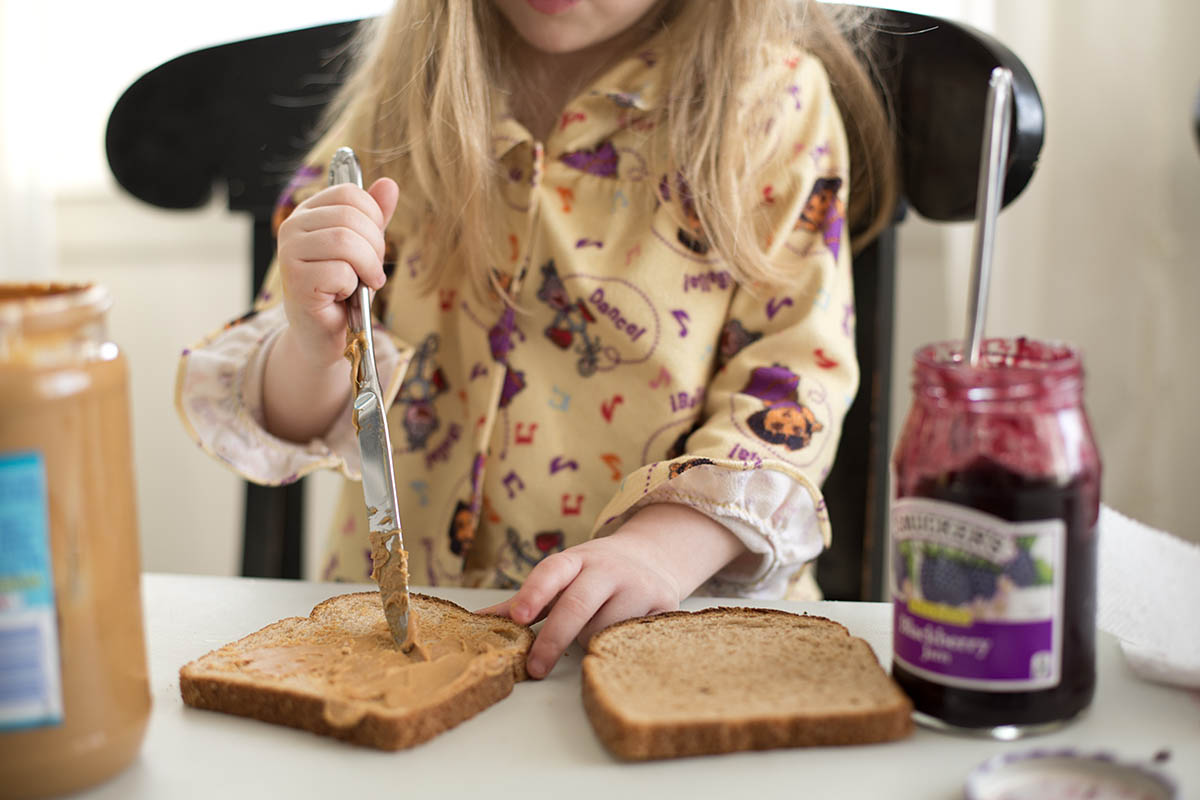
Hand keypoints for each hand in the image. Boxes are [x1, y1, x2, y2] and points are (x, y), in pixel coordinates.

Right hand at [276, 178, 399, 368]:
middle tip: (371, 272)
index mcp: (308, 212)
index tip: (372, 245)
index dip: (373, 219)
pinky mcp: (295, 281)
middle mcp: (292, 227)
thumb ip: (374, 217)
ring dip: (367, 267)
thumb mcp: (363, 247)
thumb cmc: (341, 289)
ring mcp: (289, 253)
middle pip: (351, 218)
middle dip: (374, 247)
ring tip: (364, 283)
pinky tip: (341, 297)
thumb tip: (389, 185)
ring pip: (346, 242)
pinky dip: (352, 288)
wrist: (322, 333)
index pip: (349, 194)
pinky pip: (340, 272)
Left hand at [478, 503, 746, 677]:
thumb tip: (475, 621)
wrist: (653, 556)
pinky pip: (634, 637)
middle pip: (577, 605)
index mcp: (576, 560)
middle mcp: (607, 569)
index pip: (551, 572)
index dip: (534, 593)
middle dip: (553, 639)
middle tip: (536, 668)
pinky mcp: (663, 604)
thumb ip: (524, 600)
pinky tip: (618, 641)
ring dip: (590, 642)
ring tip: (591, 635)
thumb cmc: (594, 573)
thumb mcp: (562, 577)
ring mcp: (638, 585)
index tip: (519, 617)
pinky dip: (620, 645)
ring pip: (604, 629)